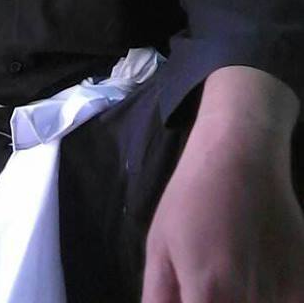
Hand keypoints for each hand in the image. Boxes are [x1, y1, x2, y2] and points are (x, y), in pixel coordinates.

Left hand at [141, 122, 303, 302]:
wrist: (242, 156)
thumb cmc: (191, 199)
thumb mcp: (159, 248)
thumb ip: (159, 300)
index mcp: (209, 294)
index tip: (192, 298)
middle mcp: (252, 302)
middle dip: (213, 302)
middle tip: (207, 282)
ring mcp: (286, 294)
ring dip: (246, 299)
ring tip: (231, 265)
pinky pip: (285, 301)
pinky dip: (271, 295)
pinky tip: (257, 269)